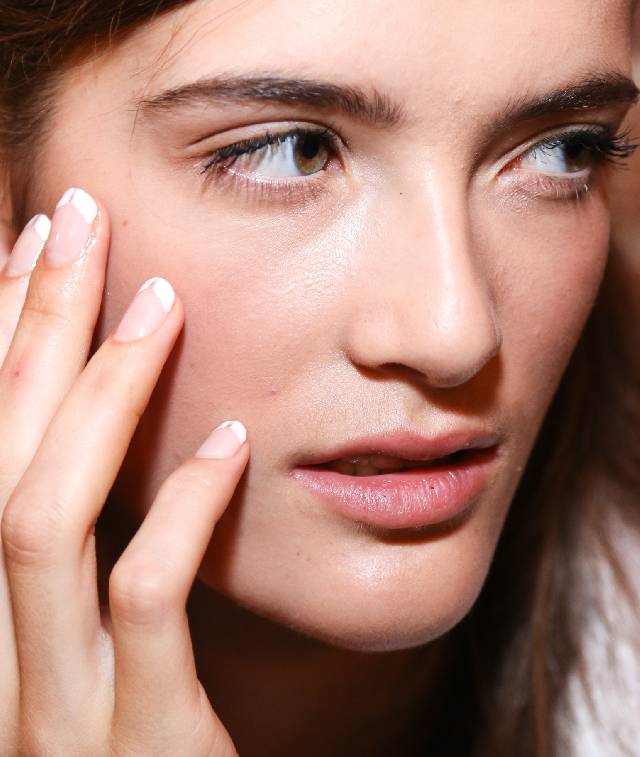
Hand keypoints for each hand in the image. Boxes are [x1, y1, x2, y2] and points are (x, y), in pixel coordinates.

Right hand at [0, 189, 246, 755]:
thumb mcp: (87, 642)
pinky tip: (233, 438)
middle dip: (30, 327)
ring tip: (161, 303)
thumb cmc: (131, 735)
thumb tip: (102, 427)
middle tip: (81, 222)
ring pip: (40, 520)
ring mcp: (53, 705)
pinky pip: (144, 602)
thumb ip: (83, 554)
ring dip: (99, 396)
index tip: (34, 247)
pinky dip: (181, 508)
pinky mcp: (139, 741)